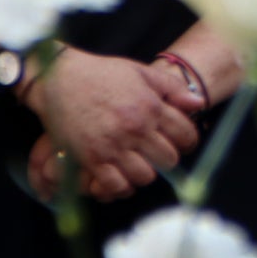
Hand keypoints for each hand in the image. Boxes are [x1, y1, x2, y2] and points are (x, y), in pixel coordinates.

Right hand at [24, 50, 201, 200]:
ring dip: (144, 173)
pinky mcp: (91, 158)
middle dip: (166, 158)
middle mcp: (135, 129)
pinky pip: (116, 185)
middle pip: (168, 159)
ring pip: (145, 176)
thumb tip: (198, 102)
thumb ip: (172, 88)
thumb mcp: (141, 72)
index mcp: (151, 107)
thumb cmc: (101, 73)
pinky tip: (119, 175)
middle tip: (156, 154)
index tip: (180, 143)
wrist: (59, 78)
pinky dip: (121, 185)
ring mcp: (113, 145)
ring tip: (137, 164)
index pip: (185, 135)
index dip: (187, 141)